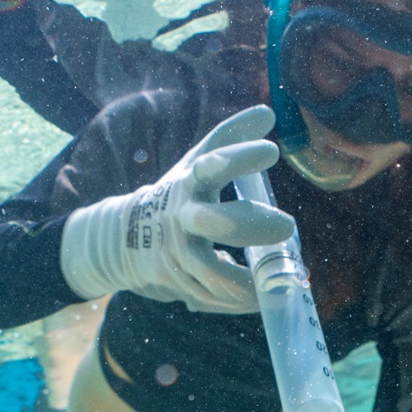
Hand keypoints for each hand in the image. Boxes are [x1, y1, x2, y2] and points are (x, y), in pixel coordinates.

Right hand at [60, 105, 295, 313]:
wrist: (123, 237)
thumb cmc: (178, 194)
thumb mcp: (197, 161)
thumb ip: (231, 138)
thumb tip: (269, 112)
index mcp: (189, 182)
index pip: (211, 165)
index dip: (239, 157)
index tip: (271, 151)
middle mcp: (181, 217)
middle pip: (212, 222)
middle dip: (249, 225)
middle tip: (288, 226)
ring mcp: (176, 253)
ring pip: (211, 273)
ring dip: (248, 280)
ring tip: (282, 278)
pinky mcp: (176, 282)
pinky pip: (211, 296)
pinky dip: (239, 299)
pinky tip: (263, 295)